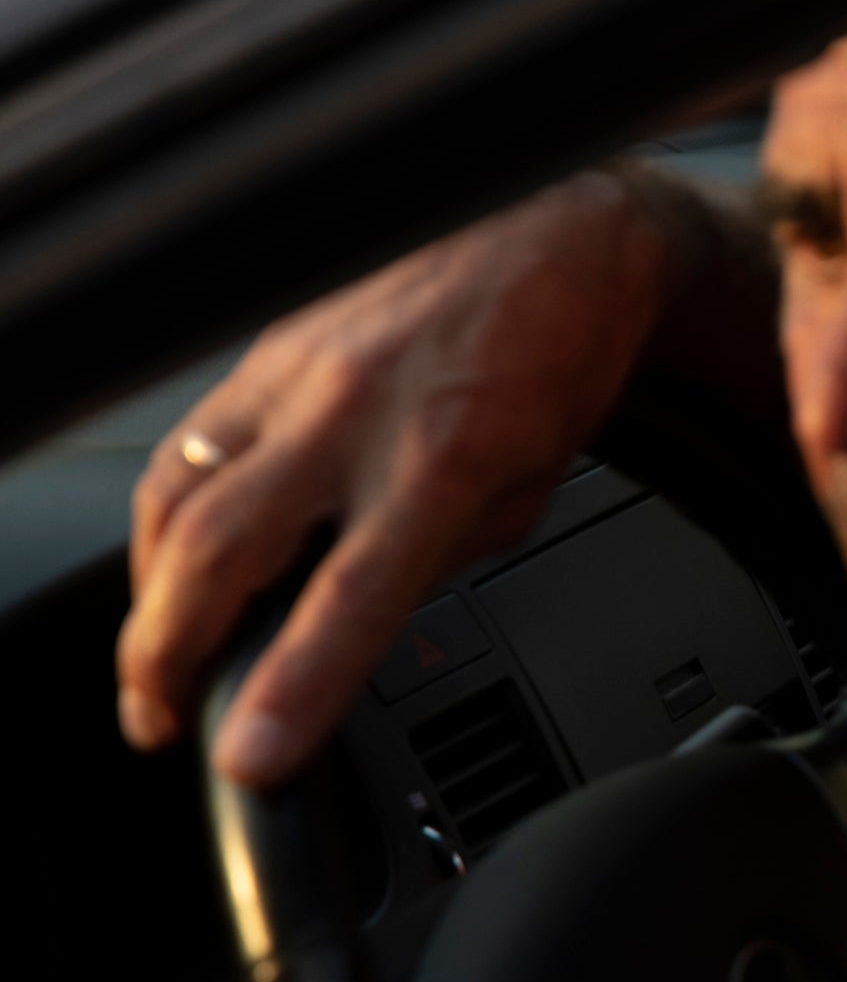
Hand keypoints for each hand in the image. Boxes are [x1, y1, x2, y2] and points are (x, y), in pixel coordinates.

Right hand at [117, 170, 691, 785]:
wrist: (554, 226)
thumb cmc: (559, 349)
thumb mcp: (531, 484)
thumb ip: (442, 554)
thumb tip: (362, 615)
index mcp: (442, 456)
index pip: (352, 598)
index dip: (293, 685)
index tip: (250, 755)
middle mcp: (354, 412)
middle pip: (220, 551)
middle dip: (167, 654)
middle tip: (161, 722)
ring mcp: (296, 374)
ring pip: (177, 498)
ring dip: (151, 594)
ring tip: (158, 660)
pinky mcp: (264, 348)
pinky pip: (189, 447)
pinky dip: (169, 517)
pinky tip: (175, 562)